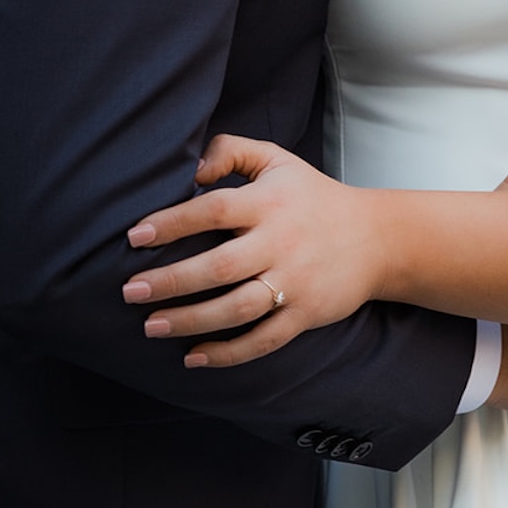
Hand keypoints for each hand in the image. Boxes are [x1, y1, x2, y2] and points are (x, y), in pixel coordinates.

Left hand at [121, 134, 507, 368]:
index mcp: (270, 201)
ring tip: (151, 326)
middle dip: (170, 281)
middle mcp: (281, 241)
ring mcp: (295, 281)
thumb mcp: (278, 161)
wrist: (377, 237)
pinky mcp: (306, 314)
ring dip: (190, 320)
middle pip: (218, 266)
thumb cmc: (313, 197)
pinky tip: (193, 356)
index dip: (172, 222)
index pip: (214, 210)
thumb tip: (190, 169)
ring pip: (236, 308)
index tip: (134, 237)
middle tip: (130, 291)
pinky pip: (262, 339)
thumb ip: (232, 152)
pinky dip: (227, 352)